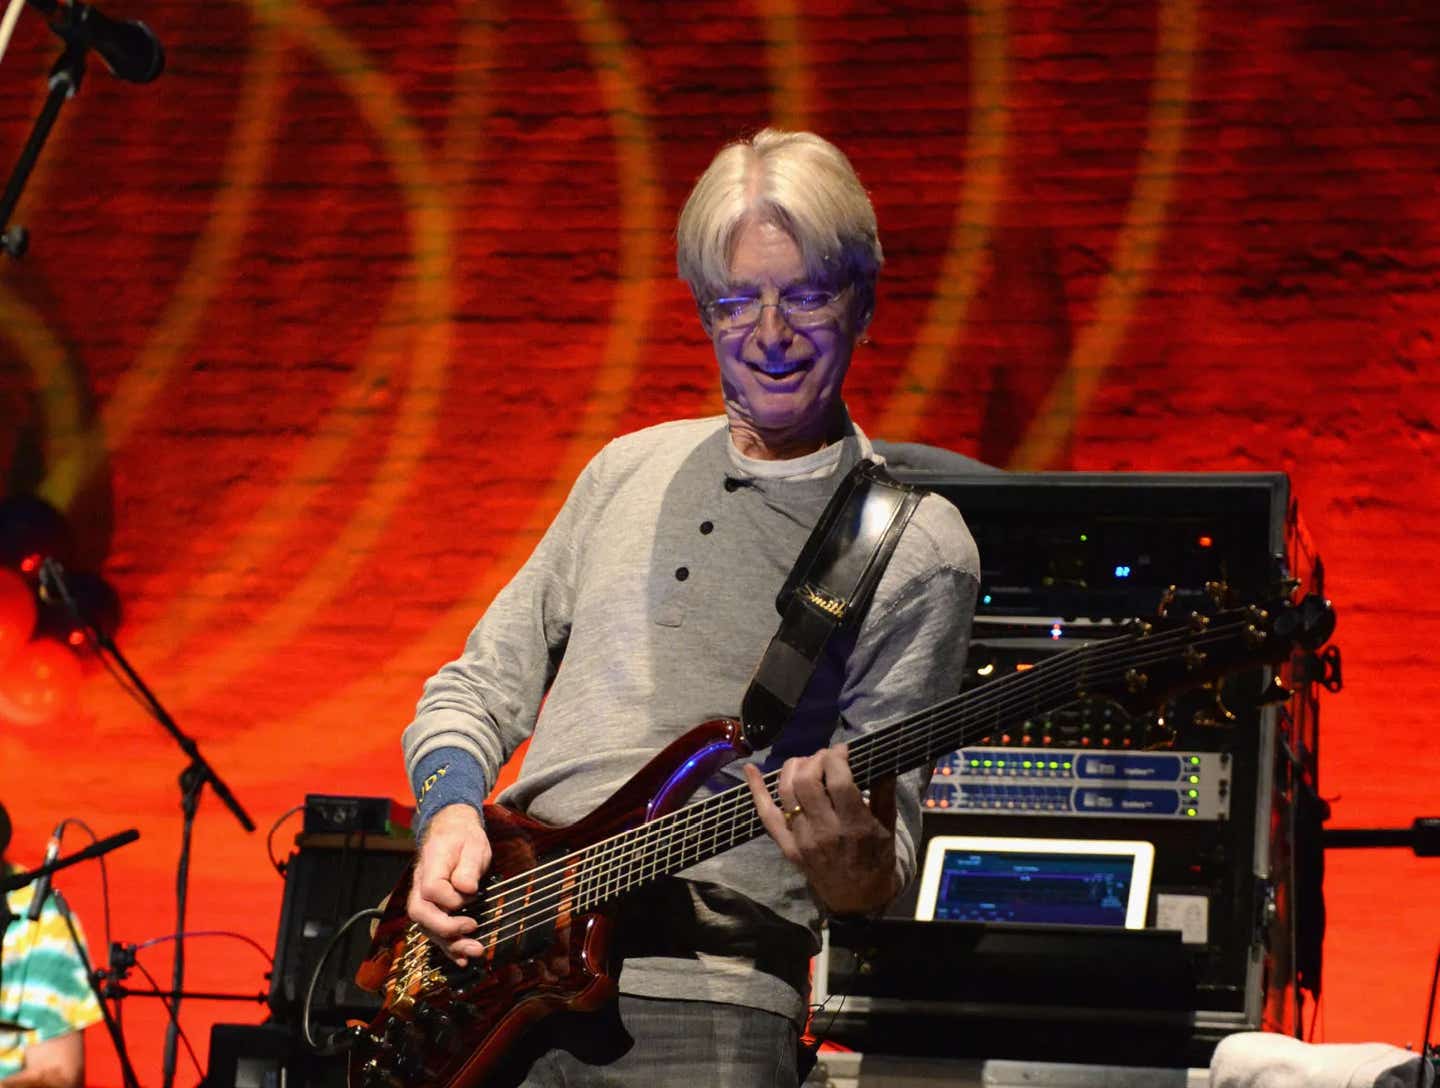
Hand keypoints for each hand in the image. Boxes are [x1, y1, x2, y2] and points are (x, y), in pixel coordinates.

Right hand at [407, 803, 492, 964]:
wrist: (452, 833)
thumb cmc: (464, 838)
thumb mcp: (473, 845)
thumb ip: (468, 866)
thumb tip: (467, 889)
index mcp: (431, 866)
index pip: (431, 889)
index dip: (451, 898)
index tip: (473, 895)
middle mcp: (421, 886)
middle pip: (421, 913)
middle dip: (446, 928)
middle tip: (472, 929)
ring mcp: (424, 899)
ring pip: (427, 927)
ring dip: (450, 943)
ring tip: (475, 951)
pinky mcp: (433, 909)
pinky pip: (435, 931)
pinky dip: (448, 947)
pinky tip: (463, 959)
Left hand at [744, 743, 901, 915]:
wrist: (857, 900)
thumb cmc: (876, 860)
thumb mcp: (888, 827)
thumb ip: (884, 791)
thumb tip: (882, 757)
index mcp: (854, 825)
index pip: (838, 780)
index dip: (837, 756)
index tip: (842, 749)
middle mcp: (825, 831)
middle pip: (808, 782)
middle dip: (815, 759)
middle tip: (824, 757)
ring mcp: (802, 840)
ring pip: (786, 792)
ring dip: (793, 768)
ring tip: (805, 763)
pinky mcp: (787, 847)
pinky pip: (767, 816)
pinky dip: (756, 791)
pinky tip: (751, 770)